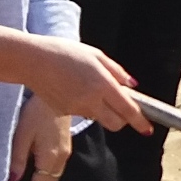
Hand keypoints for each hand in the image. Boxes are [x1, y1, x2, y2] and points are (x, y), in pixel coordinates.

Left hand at [9, 97, 73, 180]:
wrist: (57, 96)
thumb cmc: (36, 113)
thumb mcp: (22, 135)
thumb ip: (18, 159)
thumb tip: (13, 180)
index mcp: (49, 157)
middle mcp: (60, 158)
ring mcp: (65, 152)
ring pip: (54, 178)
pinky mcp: (66, 146)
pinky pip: (58, 170)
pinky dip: (49, 178)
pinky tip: (42, 177)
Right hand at [19, 34, 153, 136]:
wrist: (32, 61)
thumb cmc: (65, 52)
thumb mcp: (96, 54)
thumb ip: (117, 71)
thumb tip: (131, 85)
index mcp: (102, 84)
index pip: (127, 109)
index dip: (140, 122)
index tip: (147, 129)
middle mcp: (91, 99)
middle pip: (116, 123)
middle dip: (122, 120)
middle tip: (121, 108)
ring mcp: (77, 108)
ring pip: (99, 119)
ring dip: (103, 112)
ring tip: (91, 90)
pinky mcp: (65, 112)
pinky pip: (82, 114)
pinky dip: (85, 107)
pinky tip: (75, 90)